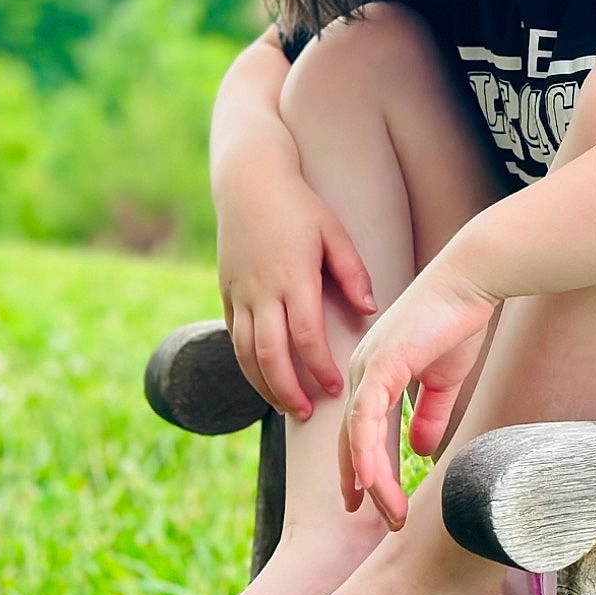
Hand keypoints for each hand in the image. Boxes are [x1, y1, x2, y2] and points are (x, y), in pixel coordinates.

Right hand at [217, 151, 375, 419]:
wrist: (249, 181)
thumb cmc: (299, 205)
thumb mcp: (333, 231)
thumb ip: (353, 273)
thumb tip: (369, 311)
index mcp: (293, 277)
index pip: (306, 336)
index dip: (321, 368)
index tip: (338, 387)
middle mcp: (262, 291)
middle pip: (271, 355)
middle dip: (289, 390)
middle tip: (309, 413)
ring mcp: (239, 293)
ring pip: (246, 353)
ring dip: (265, 385)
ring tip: (288, 405)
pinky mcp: (226, 292)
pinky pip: (234, 338)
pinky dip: (248, 364)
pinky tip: (265, 378)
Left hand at [339, 256, 498, 526]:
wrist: (472, 281)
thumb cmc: (458, 320)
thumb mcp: (444, 379)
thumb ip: (429, 413)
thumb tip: (420, 451)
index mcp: (374, 373)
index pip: (360, 431)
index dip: (363, 468)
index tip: (369, 501)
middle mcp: (362, 372)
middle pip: (353, 440)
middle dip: (363, 484)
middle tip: (378, 518)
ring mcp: (368, 367)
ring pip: (358, 437)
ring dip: (371, 480)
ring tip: (388, 513)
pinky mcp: (382, 364)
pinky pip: (367, 418)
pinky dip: (367, 453)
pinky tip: (373, 483)